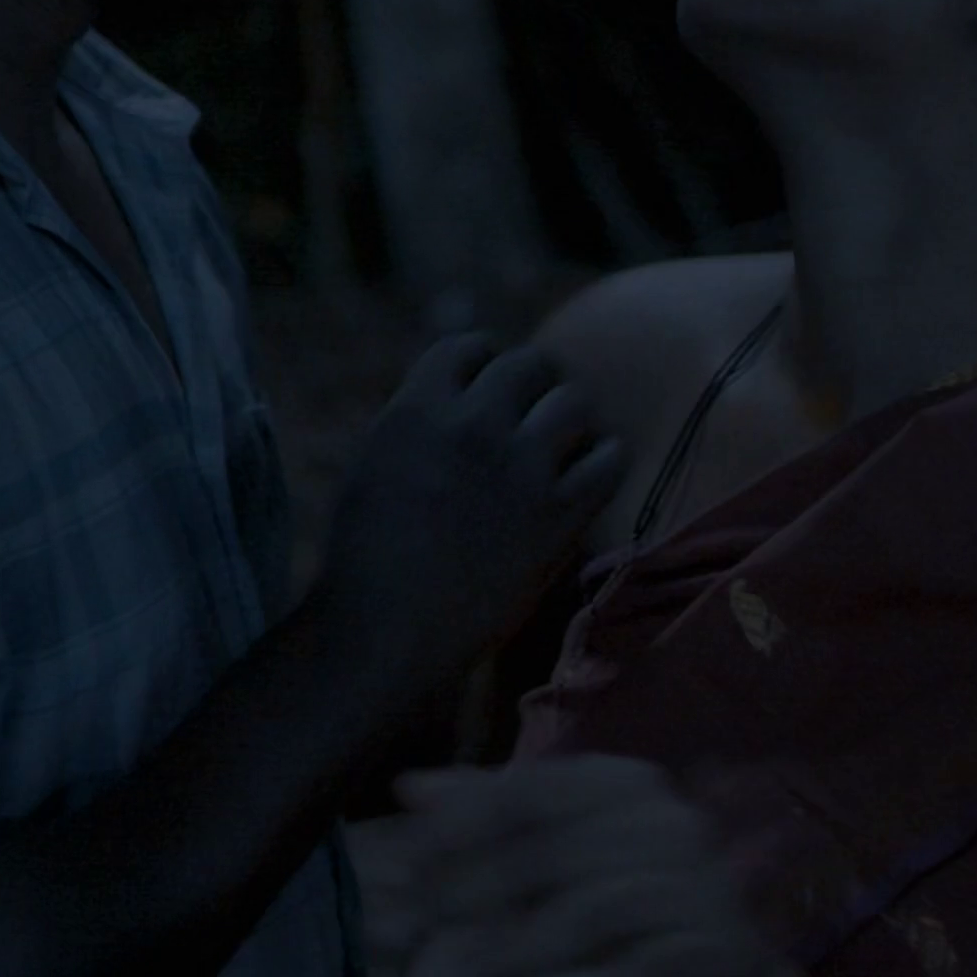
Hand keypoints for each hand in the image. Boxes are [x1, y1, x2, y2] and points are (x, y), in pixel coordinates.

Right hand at [316, 335, 624, 703]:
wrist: (387, 629)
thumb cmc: (367, 558)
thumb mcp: (374, 464)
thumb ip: (419, 423)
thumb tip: (462, 398)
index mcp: (416, 408)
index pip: (468, 348)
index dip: (482, 366)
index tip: (485, 392)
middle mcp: (472, 424)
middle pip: (529, 366)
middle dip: (531, 388)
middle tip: (528, 421)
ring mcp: (520, 467)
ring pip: (573, 402)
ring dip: (568, 421)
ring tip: (559, 449)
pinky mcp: (558, 514)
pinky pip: (609, 459)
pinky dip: (603, 461)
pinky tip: (586, 478)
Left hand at [391, 756, 877, 976]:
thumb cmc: (629, 915)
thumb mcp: (559, 863)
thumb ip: (494, 821)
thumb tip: (410, 786)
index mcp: (627, 785)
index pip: (533, 791)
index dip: (465, 822)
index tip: (408, 857)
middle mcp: (672, 822)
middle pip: (558, 850)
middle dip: (479, 888)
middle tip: (419, 924)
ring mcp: (705, 886)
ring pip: (597, 909)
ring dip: (521, 945)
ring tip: (464, 974)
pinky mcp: (724, 952)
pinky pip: (646, 968)